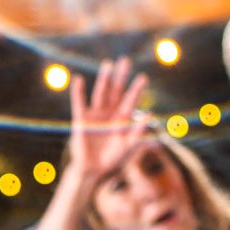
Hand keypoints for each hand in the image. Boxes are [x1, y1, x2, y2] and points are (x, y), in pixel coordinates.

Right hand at [68, 59, 149, 181]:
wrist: (94, 169)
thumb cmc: (113, 158)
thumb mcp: (128, 145)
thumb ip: (138, 131)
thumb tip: (151, 116)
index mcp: (122, 119)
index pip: (130, 101)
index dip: (136, 89)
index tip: (143, 77)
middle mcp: (110, 113)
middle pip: (116, 91)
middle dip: (121, 76)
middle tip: (125, 60)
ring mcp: (96, 114)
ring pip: (101, 93)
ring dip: (104, 79)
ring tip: (108, 64)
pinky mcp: (82, 119)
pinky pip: (79, 102)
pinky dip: (78, 91)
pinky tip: (78, 79)